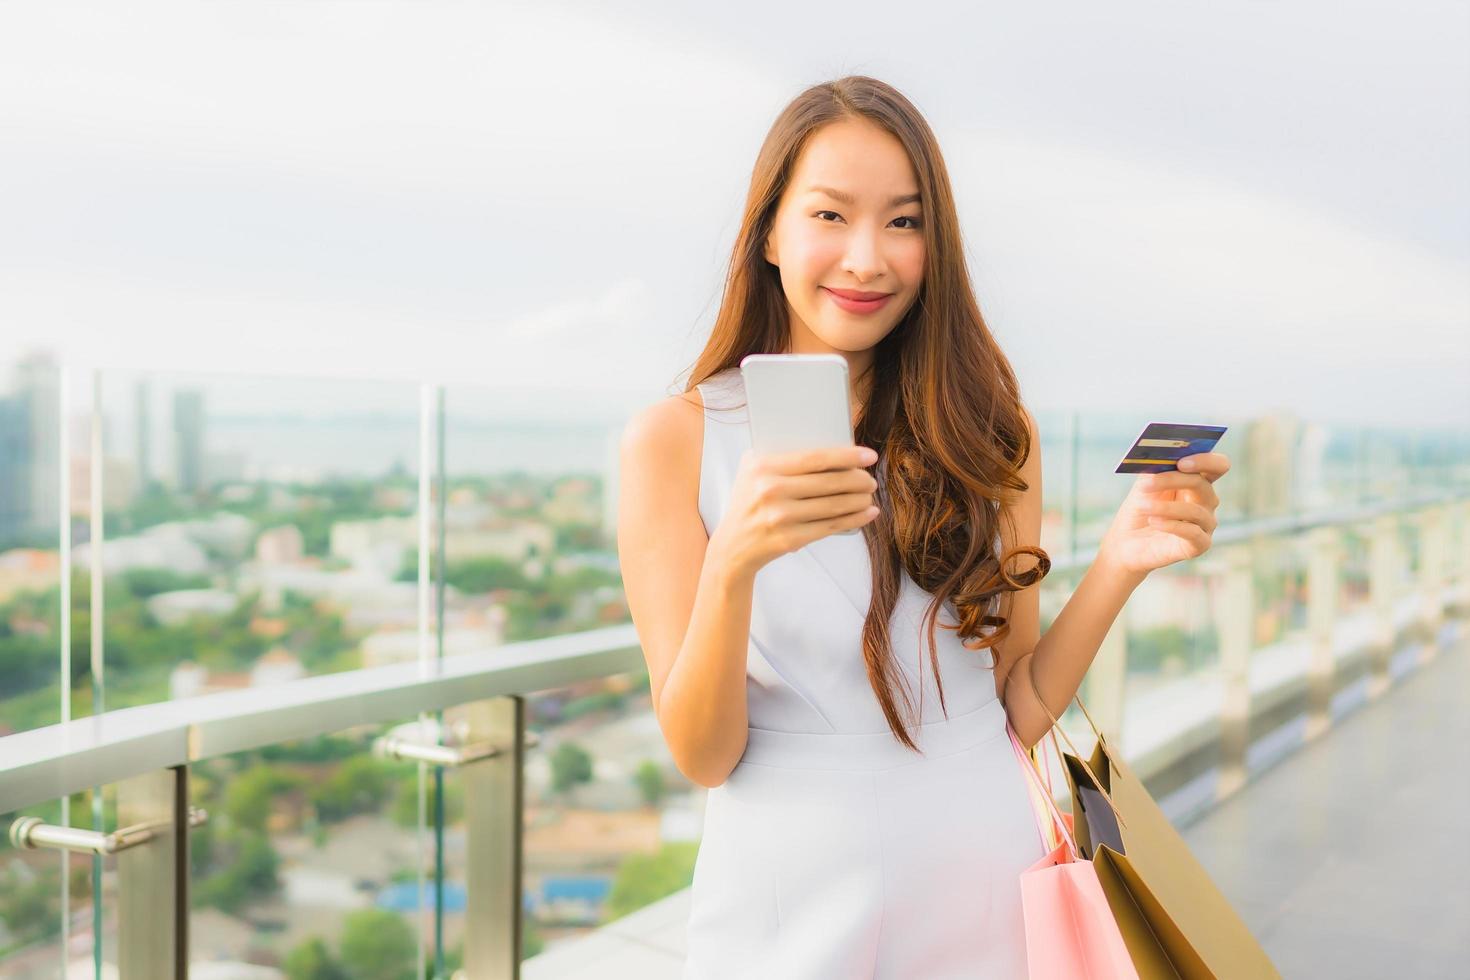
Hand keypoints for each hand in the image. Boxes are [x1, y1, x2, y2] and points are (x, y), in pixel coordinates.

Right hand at [709, 444, 879, 578]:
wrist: (733, 545)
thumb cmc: (751, 501)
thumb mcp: (753, 471)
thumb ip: (782, 454)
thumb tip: (831, 445)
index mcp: (762, 466)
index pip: (815, 458)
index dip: (847, 456)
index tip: (869, 456)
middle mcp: (769, 490)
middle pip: (829, 482)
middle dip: (858, 480)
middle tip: (870, 479)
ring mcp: (780, 517)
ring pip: (833, 505)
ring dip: (860, 500)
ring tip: (869, 495)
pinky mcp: (790, 539)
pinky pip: (831, 526)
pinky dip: (854, 520)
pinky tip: (867, 513)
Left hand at [1097, 452, 1230, 575]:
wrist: (1126, 542)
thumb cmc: (1139, 510)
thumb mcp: (1144, 486)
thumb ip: (1155, 470)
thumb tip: (1159, 457)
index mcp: (1198, 482)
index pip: (1217, 465)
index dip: (1204, 460)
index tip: (1180, 461)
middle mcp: (1207, 502)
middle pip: (1202, 484)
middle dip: (1173, 480)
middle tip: (1146, 483)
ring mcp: (1206, 524)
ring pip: (1195, 511)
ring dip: (1165, 507)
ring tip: (1142, 506)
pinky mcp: (1199, 545)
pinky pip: (1192, 533)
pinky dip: (1170, 525)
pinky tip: (1153, 521)